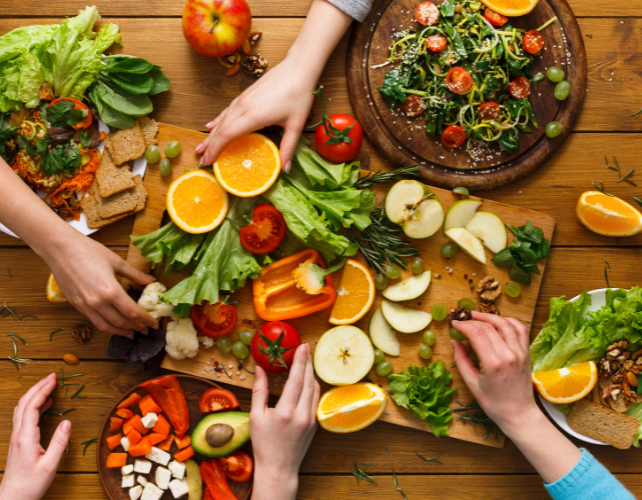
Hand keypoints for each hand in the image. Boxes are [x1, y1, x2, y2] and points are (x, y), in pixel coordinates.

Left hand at [0, 374, 69, 499]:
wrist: (12, 499)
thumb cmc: (31, 485)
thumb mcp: (50, 465)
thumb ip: (59, 442)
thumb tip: (68, 421)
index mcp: (26, 437)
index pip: (32, 406)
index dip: (43, 390)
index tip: (55, 379)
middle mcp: (18, 434)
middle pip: (24, 403)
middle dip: (38, 387)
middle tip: (52, 376)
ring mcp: (16, 437)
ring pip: (21, 409)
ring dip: (34, 394)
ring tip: (49, 386)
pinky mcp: (17, 441)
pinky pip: (23, 417)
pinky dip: (33, 405)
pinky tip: (44, 405)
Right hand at [46, 233, 158, 336]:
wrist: (59, 248)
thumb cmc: (89, 251)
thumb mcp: (116, 261)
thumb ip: (134, 274)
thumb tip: (150, 281)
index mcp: (111, 291)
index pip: (133, 313)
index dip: (146, 320)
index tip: (154, 324)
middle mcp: (98, 302)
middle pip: (121, 322)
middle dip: (136, 328)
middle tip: (146, 330)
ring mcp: (85, 305)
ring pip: (106, 326)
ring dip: (121, 332)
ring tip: (131, 333)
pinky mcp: (76, 305)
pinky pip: (94, 321)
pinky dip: (106, 326)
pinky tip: (113, 325)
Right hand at [195, 55, 316, 171]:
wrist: (298, 67)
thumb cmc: (299, 94)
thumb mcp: (296, 125)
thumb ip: (288, 148)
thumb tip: (285, 170)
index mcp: (254, 115)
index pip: (227, 135)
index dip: (215, 149)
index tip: (208, 162)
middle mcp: (244, 106)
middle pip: (220, 129)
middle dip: (209, 146)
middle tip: (201, 161)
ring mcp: (243, 99)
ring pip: (221, 119)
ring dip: (210, 134)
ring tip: (201, 147)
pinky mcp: (245, 95)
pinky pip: (227, 110)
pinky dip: (217, 120)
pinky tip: (211, 125)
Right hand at [250, 344, 319, 499]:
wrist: (279, 468)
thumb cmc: (264, 444)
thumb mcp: (256, 416)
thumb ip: (259, 391)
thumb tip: (259, 369)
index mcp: (286, 411)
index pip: (296, 379)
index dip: (300, 361)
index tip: (302, 346)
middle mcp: (302, 414)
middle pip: (308, 380)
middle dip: (307, 362)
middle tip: (306, 347)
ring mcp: (311, 419)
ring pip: (315, 389)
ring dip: (311, 373)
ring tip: (306, 360)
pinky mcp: (315, 423)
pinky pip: (316, 399)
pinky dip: (312, 386)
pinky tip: (308, 379)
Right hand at [451, 312, 536, 435]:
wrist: (519, 414)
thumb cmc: (494, 403)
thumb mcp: (471, 383)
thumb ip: (461, 359)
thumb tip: (455, 341)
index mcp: (493, 363)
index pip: (476, 333)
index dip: (463, 325)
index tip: (454, 324)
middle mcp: (508, 354)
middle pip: (489, 326)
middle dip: (473, 320)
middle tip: (463, 320)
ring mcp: (520, 352)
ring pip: (505, 324)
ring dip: (490, 316)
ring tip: (478, 316)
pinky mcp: (526, 353)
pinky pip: (520, 330)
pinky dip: (509, 321)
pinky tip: (499, 321)